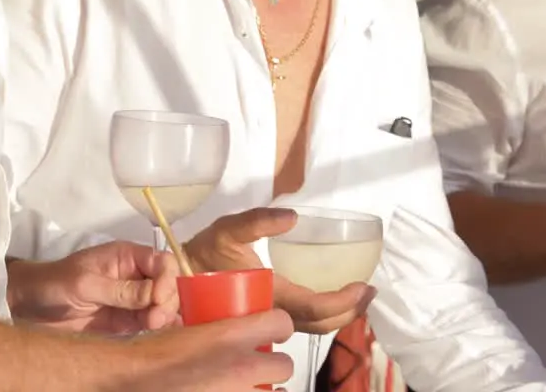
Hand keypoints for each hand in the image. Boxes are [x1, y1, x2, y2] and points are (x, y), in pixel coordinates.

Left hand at [6, 241, 178, 333]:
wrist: (30, 307)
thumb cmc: (55, 284)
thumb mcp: (85, 284)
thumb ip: (120, 290)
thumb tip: (154, 294)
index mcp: (128, 257)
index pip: (162, 262)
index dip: (167, 278)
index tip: (159, 297)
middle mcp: (136, 276)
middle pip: (168, 284)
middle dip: (168, 299)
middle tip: (155, 317)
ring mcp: (133, 299)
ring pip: (163, 304)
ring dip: (165, 314)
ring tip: (153, 325)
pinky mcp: (128, 319)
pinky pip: (151, 321)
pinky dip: (162, 325)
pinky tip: (166, 330)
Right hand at [124, 308, 295, 390]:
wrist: (131, 380)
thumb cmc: (152, 357)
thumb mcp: (191, 329)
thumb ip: (217, 331)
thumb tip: (231, 329)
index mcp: (232, 337)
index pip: (282, 323)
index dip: (279, 326)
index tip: (274, 329)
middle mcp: (241, 368)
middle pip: (285, 364)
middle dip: (275, 364)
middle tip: (261, 364)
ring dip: (268, 388)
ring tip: (255, 386)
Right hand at [185, 207, 378, 333]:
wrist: (176, 278)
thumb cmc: (204, 252)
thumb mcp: (228, 229)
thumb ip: (258, 221)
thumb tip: (292, 216)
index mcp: (268, 295)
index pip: (315, 308)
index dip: (344, 301)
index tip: (364, 285)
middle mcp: (270, 314)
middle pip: (320, 326)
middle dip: (350, 312)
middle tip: (370, 293)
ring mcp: (266, 321)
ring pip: (311, 329)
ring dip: (339, 316)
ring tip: (358, 297)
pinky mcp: (264, 318)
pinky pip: (301, 325)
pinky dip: (323, 317)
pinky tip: (332, 301)